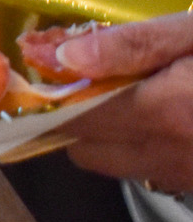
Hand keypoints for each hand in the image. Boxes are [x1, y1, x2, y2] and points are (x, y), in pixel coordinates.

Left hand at [57, 12, 192, 192]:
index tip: (42, 74)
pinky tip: (165, 116)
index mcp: (163, 112)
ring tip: (132, 96)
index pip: (72, 117)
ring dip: (107, 136)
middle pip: (83, 149)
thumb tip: (63, 57)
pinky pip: (147, 171)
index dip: (51, 96)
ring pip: (112, 164)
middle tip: (93, 82)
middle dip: (76, 117)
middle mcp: (168, 155)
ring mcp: (184, 175)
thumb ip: (132, 45)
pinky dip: (141, 147)